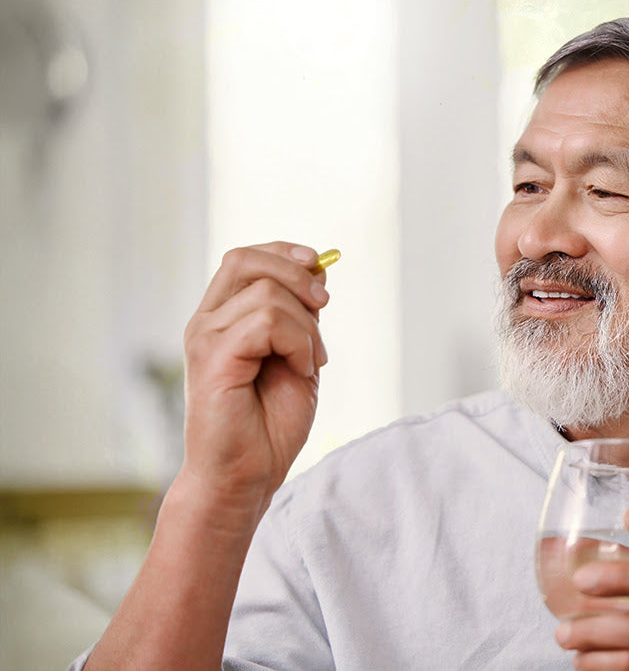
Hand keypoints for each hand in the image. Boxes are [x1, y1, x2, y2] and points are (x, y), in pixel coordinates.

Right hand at [181, 242, 330, 512]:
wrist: (246, 476)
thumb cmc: (269, 425)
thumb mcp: (297, 355)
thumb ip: (301, 315)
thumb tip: (318, 268)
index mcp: (221, 318)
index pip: (244, 258)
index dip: (284, 253)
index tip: (318, 264)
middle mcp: (206, 322)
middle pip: (246, 260)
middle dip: (297, 274)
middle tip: (324, 306)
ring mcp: (204, 338)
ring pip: (267, 294)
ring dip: (307, 326)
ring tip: (310, 362)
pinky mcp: (212, 358)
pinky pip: (266, 322)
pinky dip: (298, 342)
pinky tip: (301, 369)